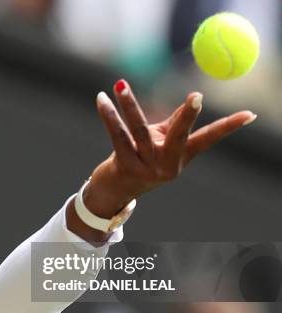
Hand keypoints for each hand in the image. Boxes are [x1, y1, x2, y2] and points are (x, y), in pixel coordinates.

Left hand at [85, 79, 256, 218]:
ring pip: (138, 130)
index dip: (229, 127)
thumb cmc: (142, 158)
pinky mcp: (124, 166)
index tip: (249, 115)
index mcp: (181, 156)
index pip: (209, 139)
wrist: (116, 189)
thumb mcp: (162, 142)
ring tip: (120, 84)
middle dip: (188, 116)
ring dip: (129, 105)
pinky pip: (117, 135)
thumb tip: (193, 100)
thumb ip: (174, 123)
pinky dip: (109, 115)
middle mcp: (167, 164)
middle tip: (196, 97)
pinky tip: (102, 99)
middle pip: (179, 136)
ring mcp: (146, 167)